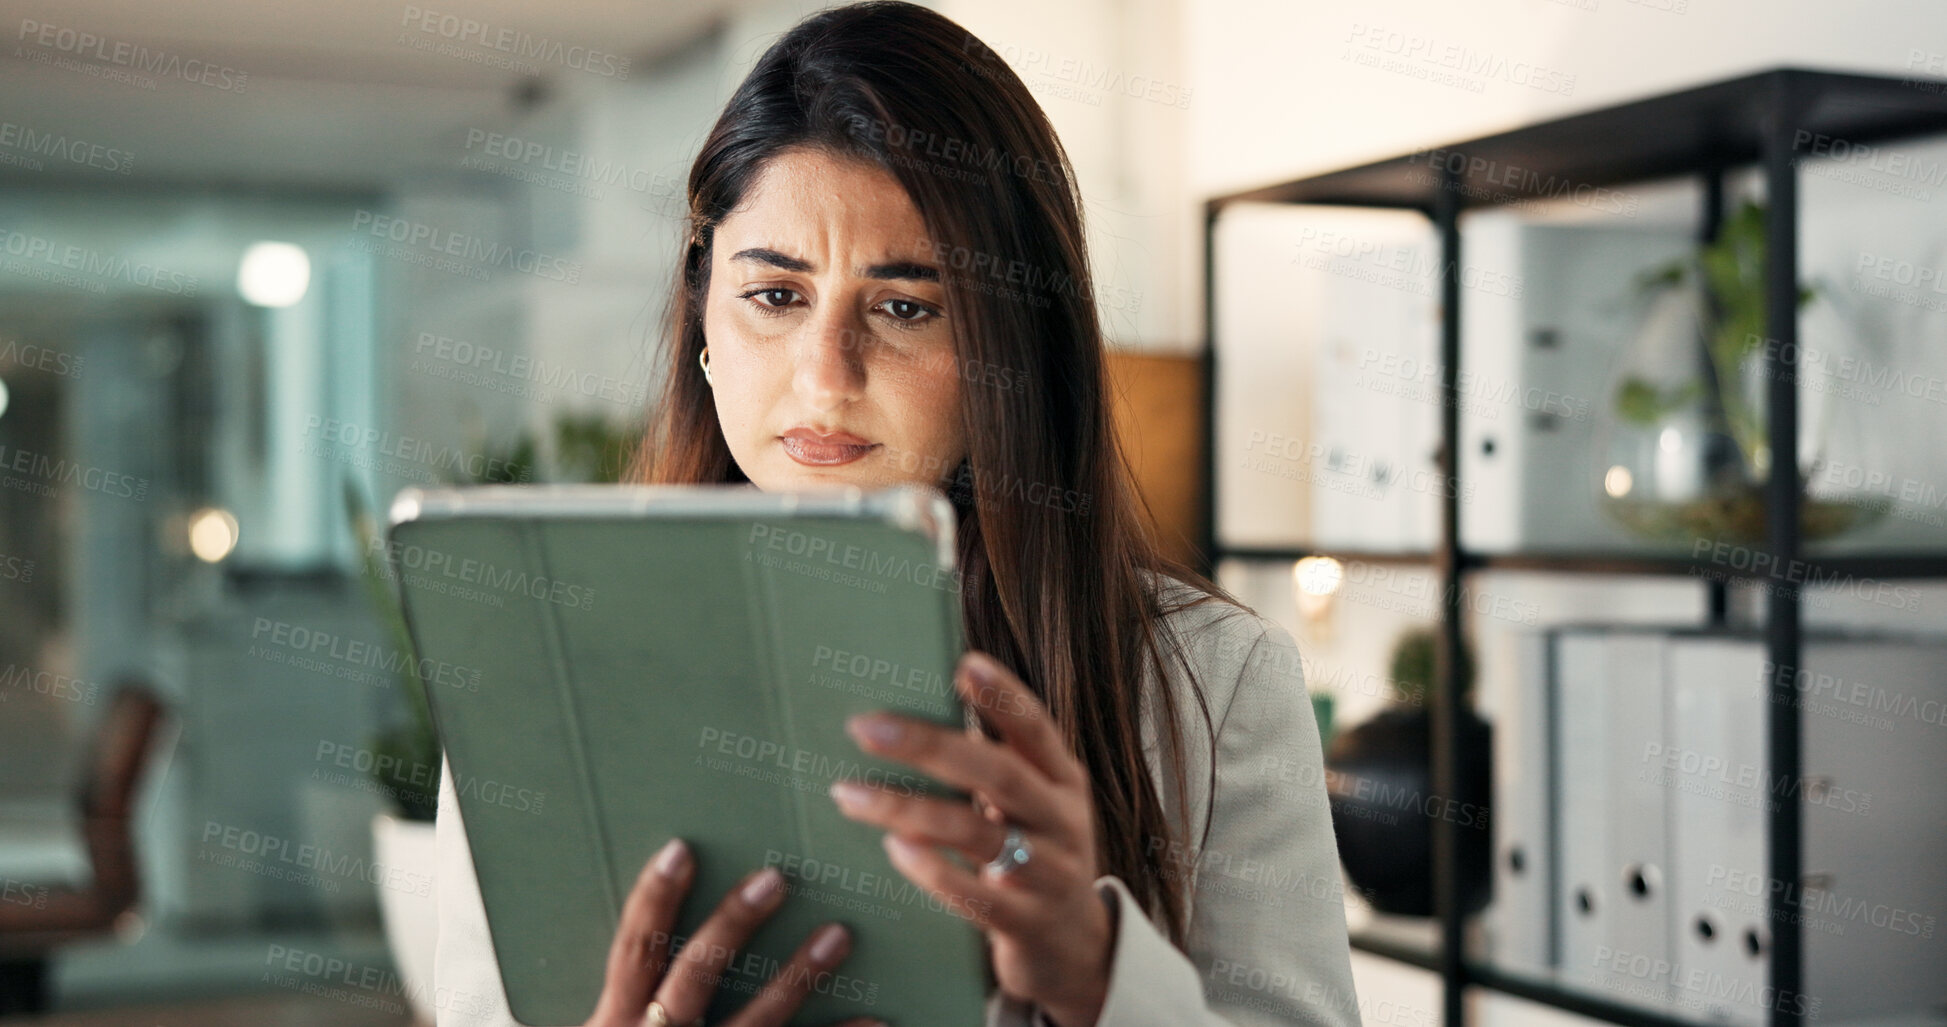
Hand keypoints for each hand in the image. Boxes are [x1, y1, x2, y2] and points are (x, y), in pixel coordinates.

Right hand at [582, 838, 885, 1026]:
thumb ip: (616, 1001)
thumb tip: (640, 948)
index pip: (632, 950)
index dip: (655, 898)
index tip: (682, 848)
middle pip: (696, 974)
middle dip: (735, 922)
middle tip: (777, 876)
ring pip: (758, 1026)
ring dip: (800, 977)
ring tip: (840, 934)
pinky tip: (877, 1023)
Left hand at [830, 650, 1115, 1026]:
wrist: (1076, 949)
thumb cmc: (1035, 858)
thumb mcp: (1033, 807)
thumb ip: (993, 767)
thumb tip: (912, 717)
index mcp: (1063, 781)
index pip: (1037, 728)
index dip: (1004, 696)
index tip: (963, 664)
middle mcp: (1062, 821)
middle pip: (998, 774)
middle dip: (928, 746)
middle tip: (865, 727)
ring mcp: (1049, 874)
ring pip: (978, 834)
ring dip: (909, 810)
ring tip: (850, 794)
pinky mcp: (1026, 923)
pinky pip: (976, 896)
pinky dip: (933, 871)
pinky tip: (894, 849)